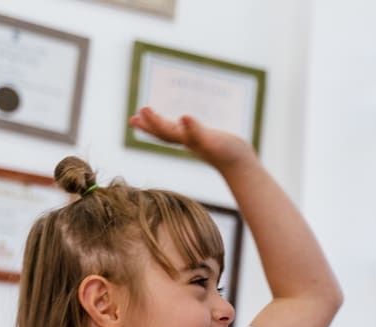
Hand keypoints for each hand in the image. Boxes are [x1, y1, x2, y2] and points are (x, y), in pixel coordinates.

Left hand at [128, 107, 253, 170]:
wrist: (242, 168)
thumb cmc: (228, 154)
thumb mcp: (212, 140)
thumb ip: (196, 130)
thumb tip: (182, 117)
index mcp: (187, 141)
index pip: (165, 130)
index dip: (153, 121)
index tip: (142, 109)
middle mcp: (189, 142)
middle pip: (164, 134)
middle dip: (149, 126)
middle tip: (132, 119)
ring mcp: (197, 143)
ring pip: (174, 133)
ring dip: (161, 125)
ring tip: (152, 118)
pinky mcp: (207, 142)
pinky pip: (189, 131)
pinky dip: (182, 125)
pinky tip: (184, 122)